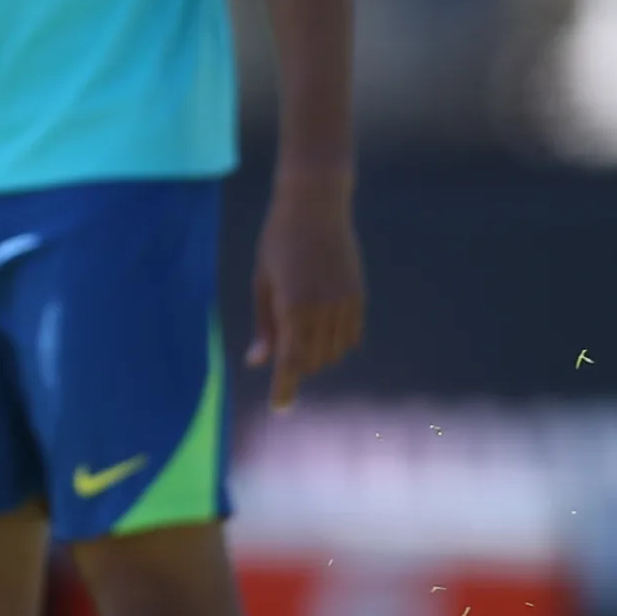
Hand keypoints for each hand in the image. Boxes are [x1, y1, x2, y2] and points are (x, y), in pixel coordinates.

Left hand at [246, 166, 365, 412]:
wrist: (315, 206)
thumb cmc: (277, 242)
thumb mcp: (262, 283)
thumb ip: (263, 325)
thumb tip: (257, 362)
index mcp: (293, 307)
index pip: (291, 361)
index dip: (285, 388)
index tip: (280, 408)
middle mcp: (323, 310)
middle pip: (312, 361)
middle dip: (294, 364)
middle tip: (278, 344)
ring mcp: (345, 304)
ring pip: (333, 352)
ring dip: (315, 353)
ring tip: (298, 326)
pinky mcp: (359, 297)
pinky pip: (350, 337)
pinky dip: (335, 341)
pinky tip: (320, 325)